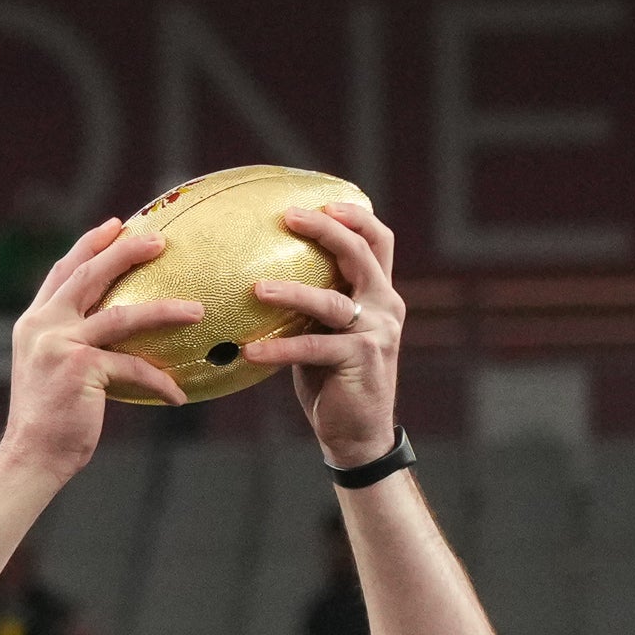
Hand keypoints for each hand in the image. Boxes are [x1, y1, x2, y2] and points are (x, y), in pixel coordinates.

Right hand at [0, 217, 203, 479]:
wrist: (30, 457)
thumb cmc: (48, 421)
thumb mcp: (52, 372)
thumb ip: (73, 344)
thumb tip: (116, 334)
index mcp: (34, 324)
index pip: (62, 273)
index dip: (88, 246)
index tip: (116, 226)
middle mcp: (43, 327)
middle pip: (89, 275)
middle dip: (125, 252)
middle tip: (160, 240)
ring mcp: (60, 345)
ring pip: (121, 315)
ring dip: (164, 310)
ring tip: (197, 309)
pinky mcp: (81, 369)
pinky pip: (133, 367)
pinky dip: (158, 381)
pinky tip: (178, 395)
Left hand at [239, 197, 405, 469]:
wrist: (358, 433)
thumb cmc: (332, 381)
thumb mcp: (322, 335)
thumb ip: (309, 309)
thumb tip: (257, 281)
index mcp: (378, 295)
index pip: (378, 242)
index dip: (356, 216)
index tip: (324, 201)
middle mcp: (384, 306)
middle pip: (361, 254)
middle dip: (327, 230)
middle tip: (288, 216)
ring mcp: (376, 332)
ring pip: (333, 301)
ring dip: (293, 291)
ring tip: (256, 288)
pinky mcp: (361, 360)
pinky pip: (313, 348)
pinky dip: (280, 348)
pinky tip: (249, 351)